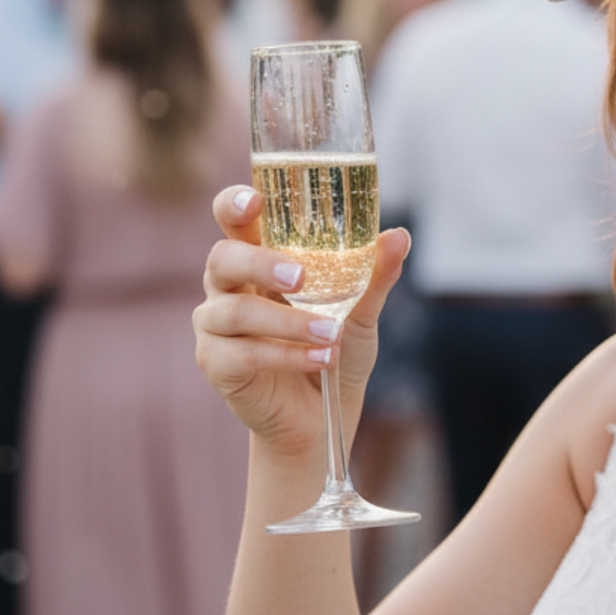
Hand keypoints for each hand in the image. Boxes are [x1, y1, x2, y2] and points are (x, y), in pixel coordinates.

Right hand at [193, 185, 410, 461]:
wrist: (323, 415)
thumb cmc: (334, 348)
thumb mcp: (361, 310)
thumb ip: (375, 274)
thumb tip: (399, 236)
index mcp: (258, 259)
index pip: (234, 221)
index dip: (234, 204)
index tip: (255, 199)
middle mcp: (228, 287)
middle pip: (223, 258)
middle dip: (259, 263)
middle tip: (300, 277)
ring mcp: (216, 326)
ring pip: (235, 311)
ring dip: (288, 322)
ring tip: (331, 334)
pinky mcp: (217, 364)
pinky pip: (244, 353)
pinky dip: (288, 356)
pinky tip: (322, 358)